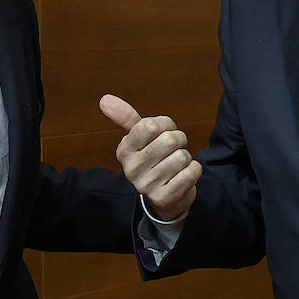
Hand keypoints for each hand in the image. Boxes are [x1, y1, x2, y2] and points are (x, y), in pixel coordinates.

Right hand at [99, 93, 200, 220]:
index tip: (164, 132)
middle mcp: (131, 169)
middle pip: (170, 140)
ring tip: (176, 165)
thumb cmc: (153, 158)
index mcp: (124, 151)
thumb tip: (104, 99)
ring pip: (182, 157)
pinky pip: (191, 173)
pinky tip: (183, 175)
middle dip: (179, 140)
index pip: (152, 125)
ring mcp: (146, 186)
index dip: (166, 124)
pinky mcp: (164, 198)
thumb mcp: (139, 137)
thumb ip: (126, 117)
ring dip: (186, 158)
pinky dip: (194, 170)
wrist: (164, 195)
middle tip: (173, 149)